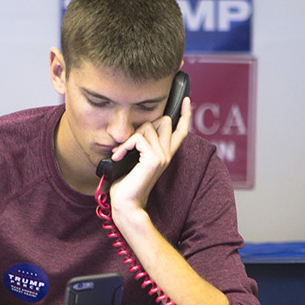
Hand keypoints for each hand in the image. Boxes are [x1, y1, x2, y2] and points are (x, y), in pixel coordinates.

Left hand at [106, 96, 191, 211]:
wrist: (126, 204)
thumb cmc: (126, 184)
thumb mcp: (134, 159)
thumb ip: (141, 144)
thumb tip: (139, 128)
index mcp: (165, 154)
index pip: (181, 130)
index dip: (185, 114)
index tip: (186, 100)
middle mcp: (167, 154)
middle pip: (164, 121)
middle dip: (143, 125)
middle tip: (128, 145)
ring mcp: (163, 156)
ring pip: (148, 127)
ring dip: (129, 138)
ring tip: (120, 154)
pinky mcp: (155, 159)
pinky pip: (138, 138)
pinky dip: (125, 145)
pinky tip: (118, 157)